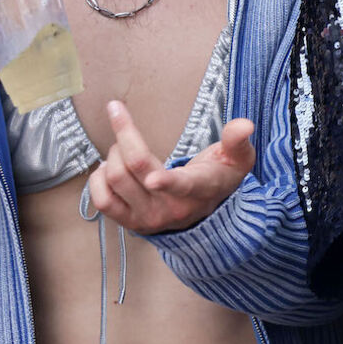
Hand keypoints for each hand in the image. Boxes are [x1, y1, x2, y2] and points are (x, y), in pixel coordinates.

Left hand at [88, 101, 256, 233]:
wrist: (205, 210)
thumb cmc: (220, 176)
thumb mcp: (238, 158)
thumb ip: (237, 140)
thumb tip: (245, 124)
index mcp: (197, 190)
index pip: (179, 185)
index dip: (165, 181)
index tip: (152, 176)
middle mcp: (169, 208)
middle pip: (132, 168)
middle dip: (124, 135)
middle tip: (123, 120)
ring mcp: (147, 218)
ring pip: (114, 179)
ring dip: (112, 153)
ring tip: (121, 146)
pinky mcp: (130, 223)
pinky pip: (102, 201)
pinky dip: (97, 179)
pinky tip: (107, 167)